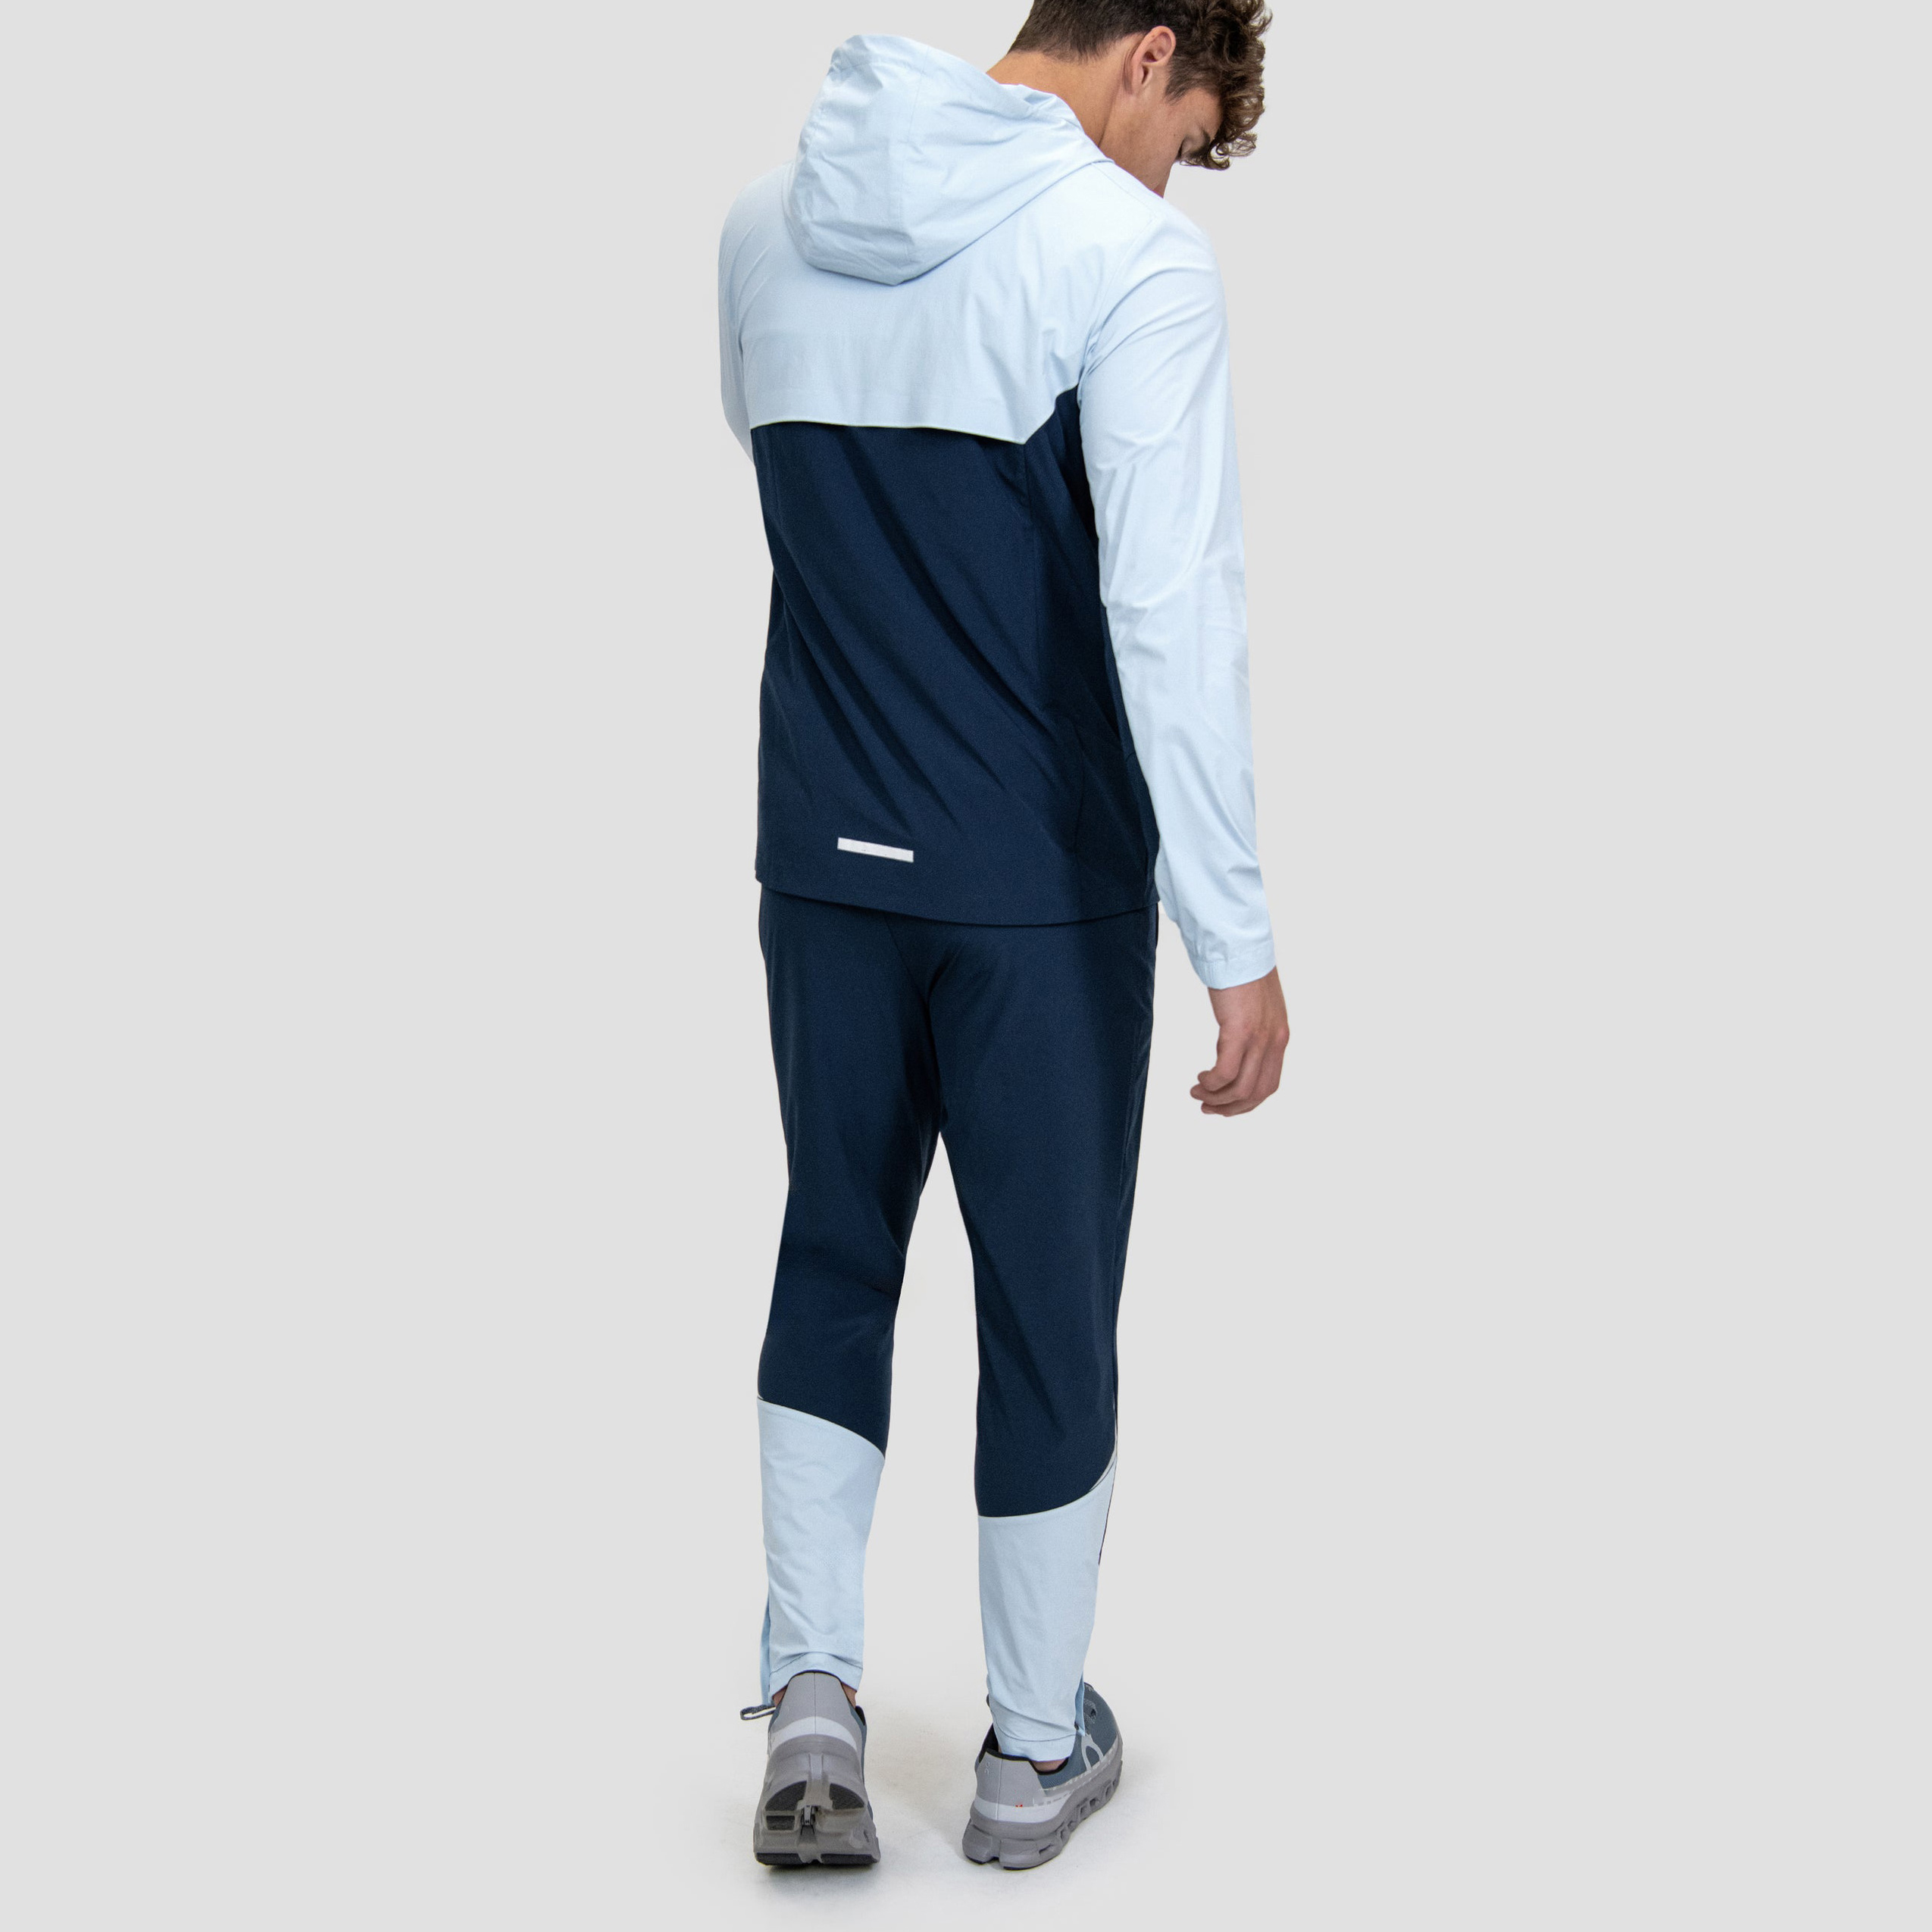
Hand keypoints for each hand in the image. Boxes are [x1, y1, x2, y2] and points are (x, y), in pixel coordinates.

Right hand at [1191, 967, 1289, 1116]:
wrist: (1238, 948)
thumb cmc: (1241, 971)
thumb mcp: (1255, 1006)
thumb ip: (1251, 1027)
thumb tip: (1235, 1043)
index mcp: (1279, 1037)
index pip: (1269, 1084)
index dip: (1246, 1101)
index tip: (1225, 1104)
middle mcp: (1274, 1042)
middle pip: (1257, 1093)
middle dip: (1231, 1108)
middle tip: (1208, 1108)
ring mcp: (1259, 1038)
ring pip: (1241, 1089)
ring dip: (1216, 1098)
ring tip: (1197, 1094)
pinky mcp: (1239, 1031)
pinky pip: (1225, 1072)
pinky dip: (1211, 1082)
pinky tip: (1200, 1079)